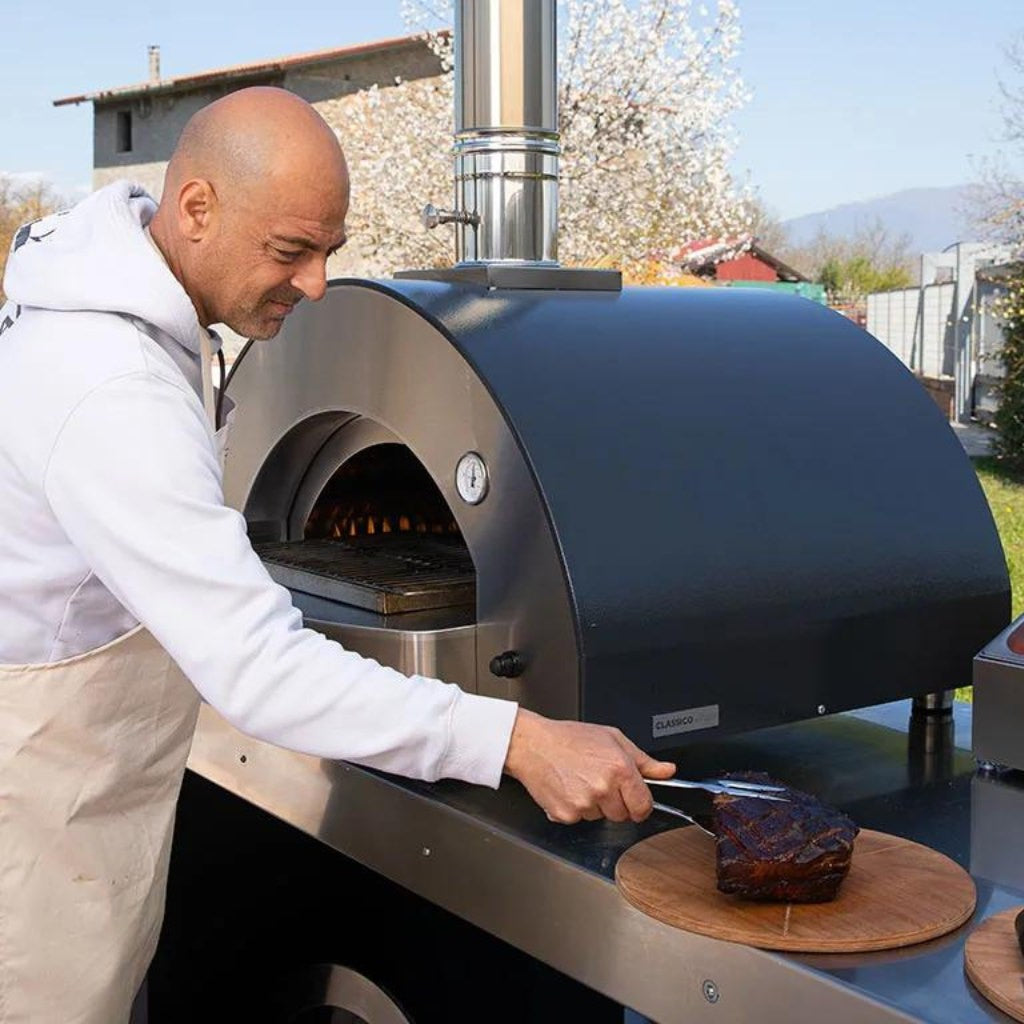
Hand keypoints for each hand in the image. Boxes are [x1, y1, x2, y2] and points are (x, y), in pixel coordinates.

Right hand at [502, 709, 675, 823]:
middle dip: (616, 802)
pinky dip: (575, 809)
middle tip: (600, 781)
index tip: (634, 799)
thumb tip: (667, 771)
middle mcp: (603, 788)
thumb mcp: (612, 738)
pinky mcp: (566, 814)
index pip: (644, 806)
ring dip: (595, 805)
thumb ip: (643, 760)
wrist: (532, 744)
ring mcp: (584, 804)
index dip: (640, 804)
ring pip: (601, 818)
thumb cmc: (569, 738)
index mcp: (620, 769)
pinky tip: (568, 788)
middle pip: (623, 815)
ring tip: (580, 780)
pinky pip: (580, 820)